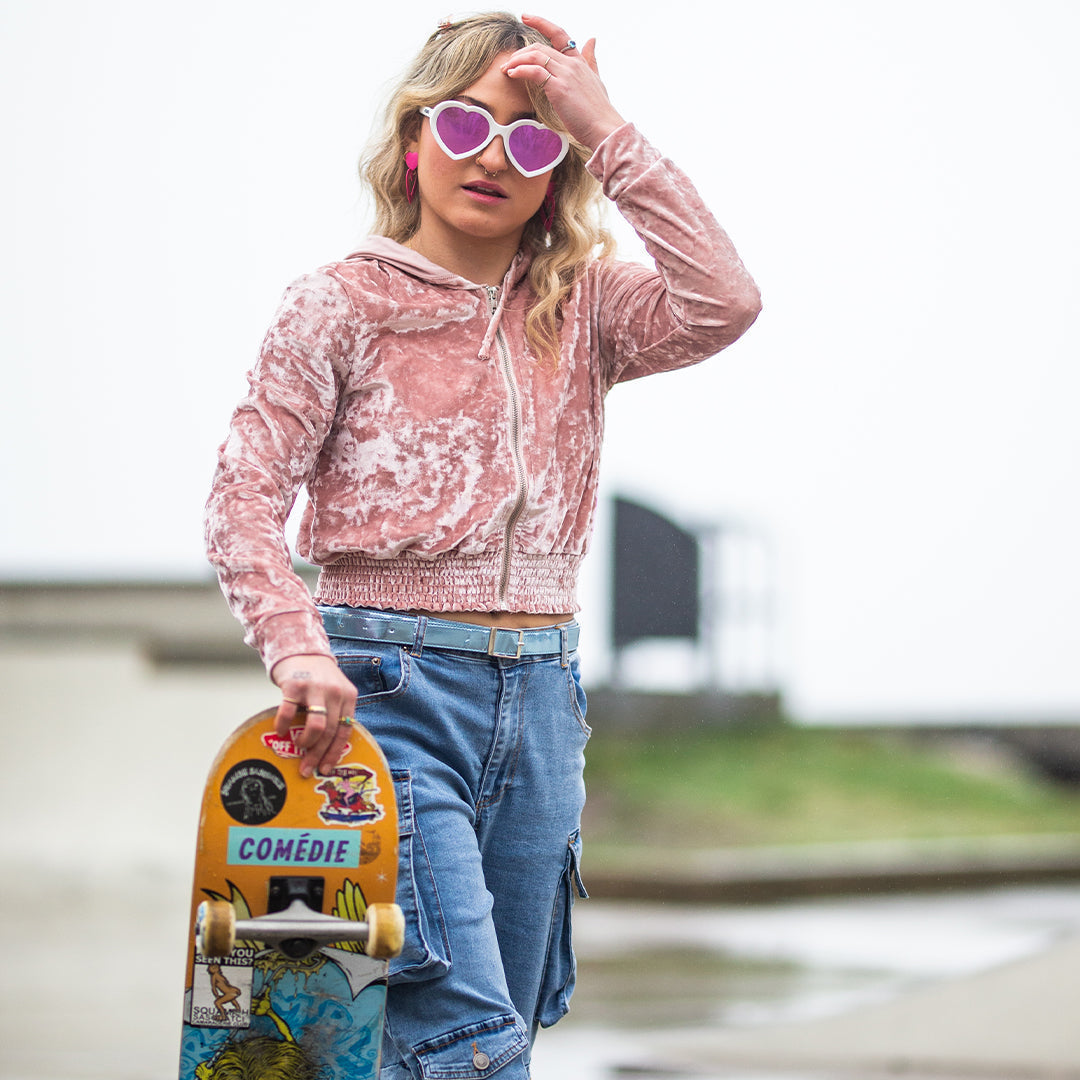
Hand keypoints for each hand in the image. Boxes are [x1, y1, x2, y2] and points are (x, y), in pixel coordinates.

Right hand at [271, 653, 357, 778]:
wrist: (301, 649)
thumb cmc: (318, 679)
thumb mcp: (335, 692)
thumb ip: (335, 713)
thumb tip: (325, 750)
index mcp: (348, 696)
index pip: (345, 730)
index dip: (335, 752)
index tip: (326, 769)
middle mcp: (335, 692)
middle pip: (330, 731)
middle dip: (318, 755)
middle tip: (307, 770)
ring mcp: (316, 688)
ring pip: (316, 726)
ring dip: (306, 742)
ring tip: (298, 746)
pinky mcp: (295, 684)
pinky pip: (289, 712)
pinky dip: (284, 726)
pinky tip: (281, 731)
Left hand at [503, 14, 624, 152]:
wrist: (604, 129)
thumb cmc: (599, 111)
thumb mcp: (596, 79)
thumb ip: (591, 60)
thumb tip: (592, 39)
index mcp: (580, 61)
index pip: (559, 34)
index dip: (541, 22)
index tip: (526, 16)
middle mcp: (572, 64)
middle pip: (541, 47)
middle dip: (521, 53)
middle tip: (509, 62)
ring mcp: (566, 74)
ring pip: (536, 56)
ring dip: (517, 60)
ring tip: (507, 68)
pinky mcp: (559, 88)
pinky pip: (535, 71)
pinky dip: (520, 70)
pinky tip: (512, 74)